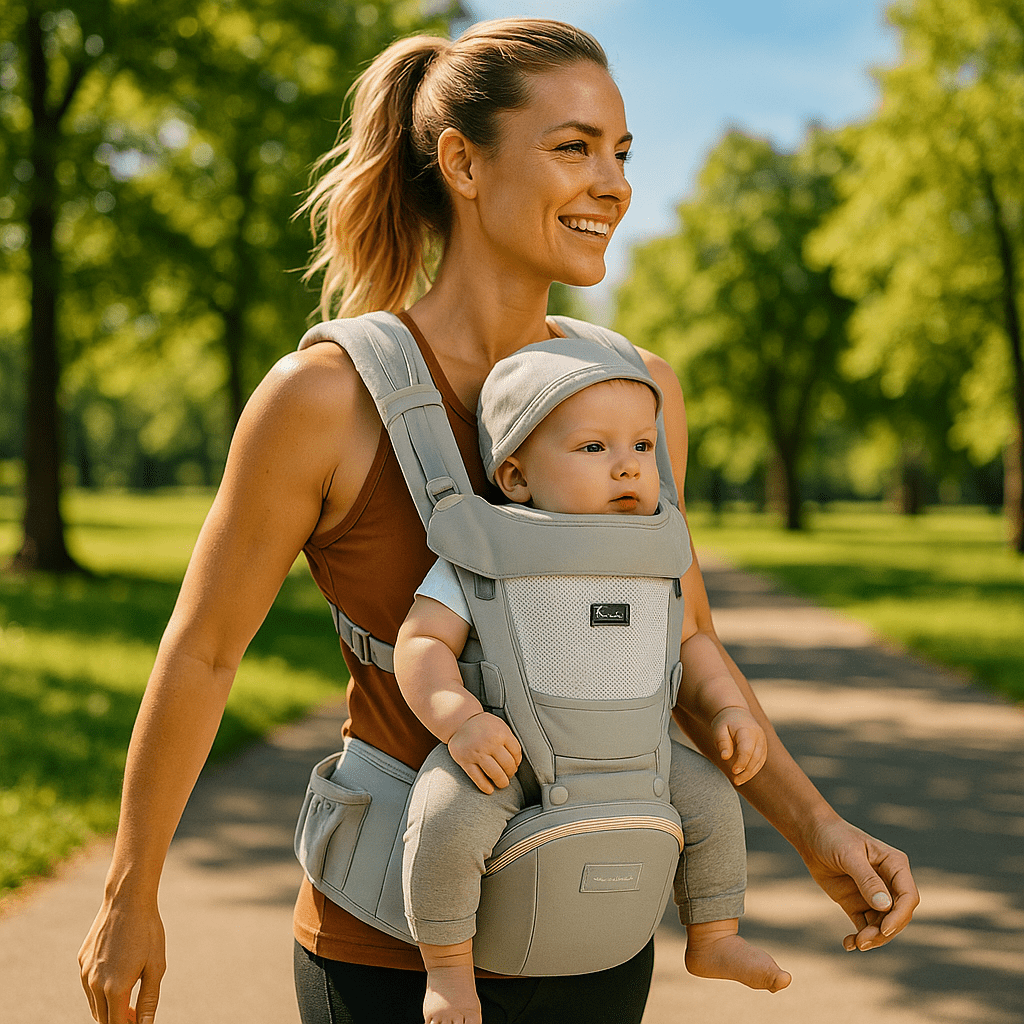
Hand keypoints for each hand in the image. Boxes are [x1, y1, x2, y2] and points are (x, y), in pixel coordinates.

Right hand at [79, 898, 164, 1023]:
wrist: (127, 900)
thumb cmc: (147, 932)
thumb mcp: (156, 966)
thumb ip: (149, 1000)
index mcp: (114, 988)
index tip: (139, 1022)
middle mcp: (94, 984)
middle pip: (102, 1018)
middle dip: (118, 1020)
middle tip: (137, 1014)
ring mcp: (85, 972)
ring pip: (94, 1003)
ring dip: (109, 1007)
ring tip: (129, 997)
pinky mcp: (81, 961)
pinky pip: (89, 984)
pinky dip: (101, 989)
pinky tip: (117, 974)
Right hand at [448, 713, 521, 793]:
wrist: (460, 721)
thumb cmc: (482, 725)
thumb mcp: (500, 725)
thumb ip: (509, 740)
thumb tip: (517, 761)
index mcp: (501, 733)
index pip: (516, 753)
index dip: (517, 762)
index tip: (515, 766)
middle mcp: (489, 743)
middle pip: (507, 765)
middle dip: (510, 773)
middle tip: (509, 775)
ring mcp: (477, 752)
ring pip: (495, 774)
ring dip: (501, 782)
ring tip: (502, 783)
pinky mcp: (465, 760)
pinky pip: (477, 778)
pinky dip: (485, 786)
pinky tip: (489, 789)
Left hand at [710, 706, 766, 783]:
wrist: (735, 713)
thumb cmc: (724, 722)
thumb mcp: (718, 729)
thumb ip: (722, 742)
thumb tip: (725, 757)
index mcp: (747, 730)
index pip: (747, 749)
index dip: (741, 762)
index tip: (733, 771)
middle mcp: (758, 736)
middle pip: (755, 757)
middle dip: (746, 771)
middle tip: (735, 781)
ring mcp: (763, 741)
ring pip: (760, 761)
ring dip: (750, 773)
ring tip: (738, 781)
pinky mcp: (763, 747)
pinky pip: (760, 761)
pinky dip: (753, 769)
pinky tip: (744, 776)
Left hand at [801, 816, 919, 950]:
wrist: (811, 835)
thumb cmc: (833, 837)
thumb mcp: (849, 855)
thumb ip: (866, 879)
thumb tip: (884, 906)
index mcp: (894, 865)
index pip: (908, 896)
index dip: (900, 915)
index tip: (885, 928)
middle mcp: (888, 882)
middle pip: (897, 915)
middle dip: (885, 931)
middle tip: (865, 940)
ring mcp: (873, 895)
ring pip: (882, 924)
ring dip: (873, 937)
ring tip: (856, 943)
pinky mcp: (857, 904)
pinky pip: (864, 926)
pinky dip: (859, 937)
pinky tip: (849, 944)